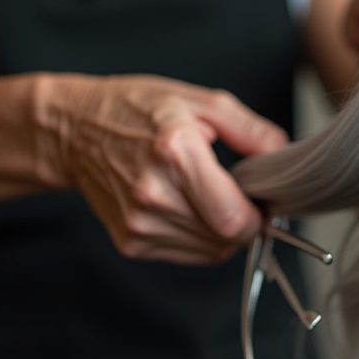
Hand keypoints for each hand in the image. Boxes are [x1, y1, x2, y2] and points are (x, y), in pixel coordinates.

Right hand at [37, 74, 285, 264]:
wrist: (74, 132)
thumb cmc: (137, 111)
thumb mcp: (201, 103)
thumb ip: (252, 132)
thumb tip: (284, 162)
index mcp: (174, 153)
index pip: (233, 219)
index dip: (257, 217)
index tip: (257, 201)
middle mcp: (153, 194)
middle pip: (226, 239)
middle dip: (241, 222)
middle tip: (230, 193)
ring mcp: (139, 223)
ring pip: (211, 252)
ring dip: (219, 232)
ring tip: (200, 196)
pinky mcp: (131, 243)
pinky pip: (188, 255)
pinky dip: (197, 237)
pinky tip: (180, 207)